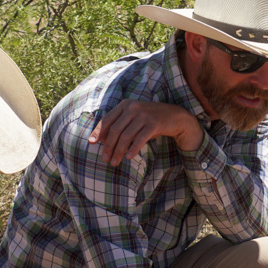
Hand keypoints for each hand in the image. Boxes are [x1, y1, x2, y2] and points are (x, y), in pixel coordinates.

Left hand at [88, 100, 203, 164]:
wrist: (175, 116)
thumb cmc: (150, 120)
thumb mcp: (134, 119)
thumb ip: (120, 126)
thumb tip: (102, 140)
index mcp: (125, 105)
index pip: (107, 119)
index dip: (98, 132)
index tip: (91, 143)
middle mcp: (133, 107)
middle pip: (115, 130)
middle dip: (108, 146)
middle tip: (104, 159)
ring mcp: (144, 115)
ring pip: (126, 136)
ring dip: (119, 151)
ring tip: (114, 162)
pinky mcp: (154, 123)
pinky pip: (140, 138)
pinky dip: (133, 149)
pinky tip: (129, 157)